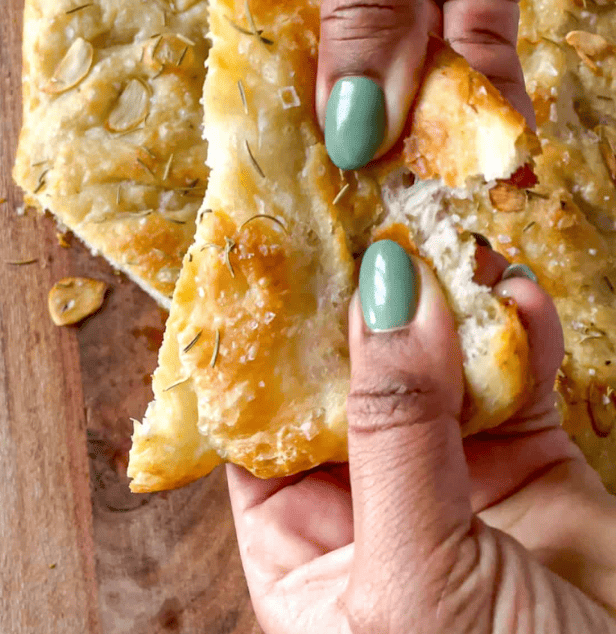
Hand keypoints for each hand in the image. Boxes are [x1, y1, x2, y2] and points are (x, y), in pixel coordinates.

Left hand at [227, 244, 615, 631]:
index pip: (263, 429)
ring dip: (446, 302)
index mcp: (306, 552)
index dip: (266, 347)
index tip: (276, 259)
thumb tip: (383, 292)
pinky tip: (515, 294)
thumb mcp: (412, 578)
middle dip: (364, 307)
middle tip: (365, 220)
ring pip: (437, 365)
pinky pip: (518, 375)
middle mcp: (373, 505)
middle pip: (353, 382)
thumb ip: (395, 432)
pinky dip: (519, 331)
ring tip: (445, 240)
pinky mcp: (535, 462)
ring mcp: (456, 477)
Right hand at [230, 0, 615, 167]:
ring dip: (429, 128)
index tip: (297, 168)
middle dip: (359, 125)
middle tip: (372, 201)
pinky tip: (493, 147)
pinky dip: (488, 101)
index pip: (270, 19)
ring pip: (411, 67)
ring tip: (439, 191)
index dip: (282, 94)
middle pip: (341, 57)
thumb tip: (349, 123)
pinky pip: (478, 54)